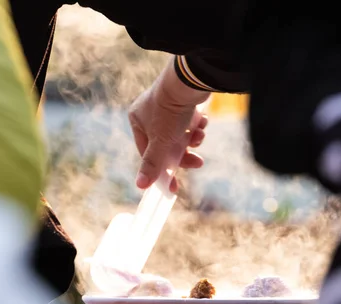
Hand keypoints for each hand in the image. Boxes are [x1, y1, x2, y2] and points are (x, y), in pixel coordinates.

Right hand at [129, 60, 209, 191]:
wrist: (191, 82)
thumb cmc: (170, 112)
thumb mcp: (160, 143)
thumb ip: (152, 164)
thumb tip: (140, 186)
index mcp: (137, 119)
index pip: (147, 152)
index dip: (161, 169)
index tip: (173, 185)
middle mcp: (149, 111)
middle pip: (166, 144)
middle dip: (183, 154)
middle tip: (198, 162)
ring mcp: (167, 106)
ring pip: (180, 134)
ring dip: (192, 139)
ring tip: (199, 135)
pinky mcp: (184, 101)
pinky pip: (190, 122)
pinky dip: (197, 126)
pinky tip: (203, 122)